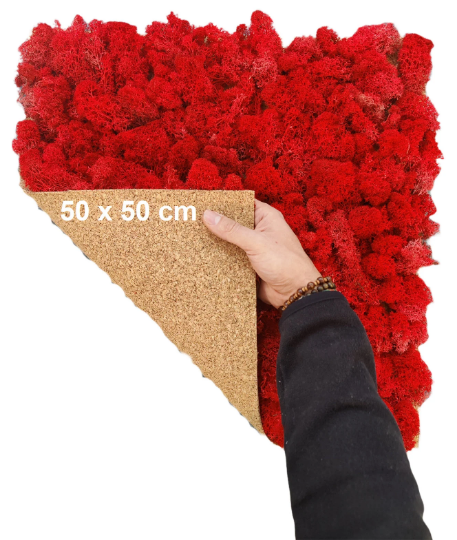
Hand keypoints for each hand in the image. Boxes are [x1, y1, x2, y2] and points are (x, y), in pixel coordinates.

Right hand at [203, 199, 321, 308]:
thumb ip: (232, 230)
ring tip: (194, 238)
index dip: (225, 203)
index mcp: (267, 218)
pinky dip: (221, 259)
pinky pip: (231, 259)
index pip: (242, 203)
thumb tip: (208, 215)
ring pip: (231, 242)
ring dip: (217, 243)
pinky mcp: (249, 265)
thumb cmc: (285, 263)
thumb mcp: (256, 242)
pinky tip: (204, 257)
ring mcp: (254, 249)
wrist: (295, 293)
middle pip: (234, 223)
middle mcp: (260, 231)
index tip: (204, 202)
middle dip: (217, 224)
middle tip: (193, 221)